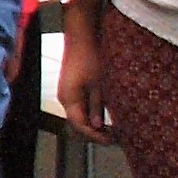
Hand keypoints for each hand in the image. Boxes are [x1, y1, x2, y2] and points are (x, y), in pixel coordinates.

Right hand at [54, 15, 114, 141]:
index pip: (80, 125)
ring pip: (78, 115)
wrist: (81, 37)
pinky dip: (90, 113)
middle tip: (113, 137)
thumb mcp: (99, 84)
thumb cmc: (91, 59)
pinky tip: (102, 115)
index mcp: (70, 99)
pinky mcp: (70, 87)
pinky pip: (79, 106)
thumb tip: (97, 125)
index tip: (111, 141)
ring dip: (92, 123)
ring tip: (110, 128)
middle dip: (94, 132)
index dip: (94, 135)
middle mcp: (64, 98)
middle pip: (77, 122)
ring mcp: (66, 93)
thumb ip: (97, 106)